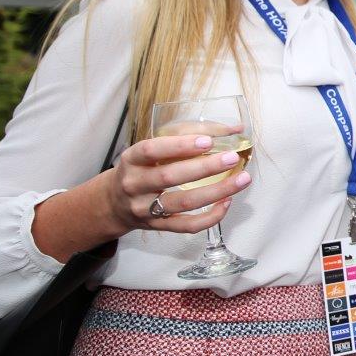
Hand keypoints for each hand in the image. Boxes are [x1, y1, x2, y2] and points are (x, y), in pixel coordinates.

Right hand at [104, 134, 251, 234]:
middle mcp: (135, 184)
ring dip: (216, 191)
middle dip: (204, 168)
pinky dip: (210, 217)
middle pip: (170, 177)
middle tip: (232, 158)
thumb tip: (234, 129)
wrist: (114, 203)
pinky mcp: (157, 226)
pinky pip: (186, 226)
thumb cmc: (141, 169)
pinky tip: (227, 203)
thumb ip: (187, 137)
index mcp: (132, 160)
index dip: (180, 145)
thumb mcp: (152, 150)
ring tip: (242, 180)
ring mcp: (145, 208)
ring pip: (183, 202)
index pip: (152, 150)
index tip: (207, 141)